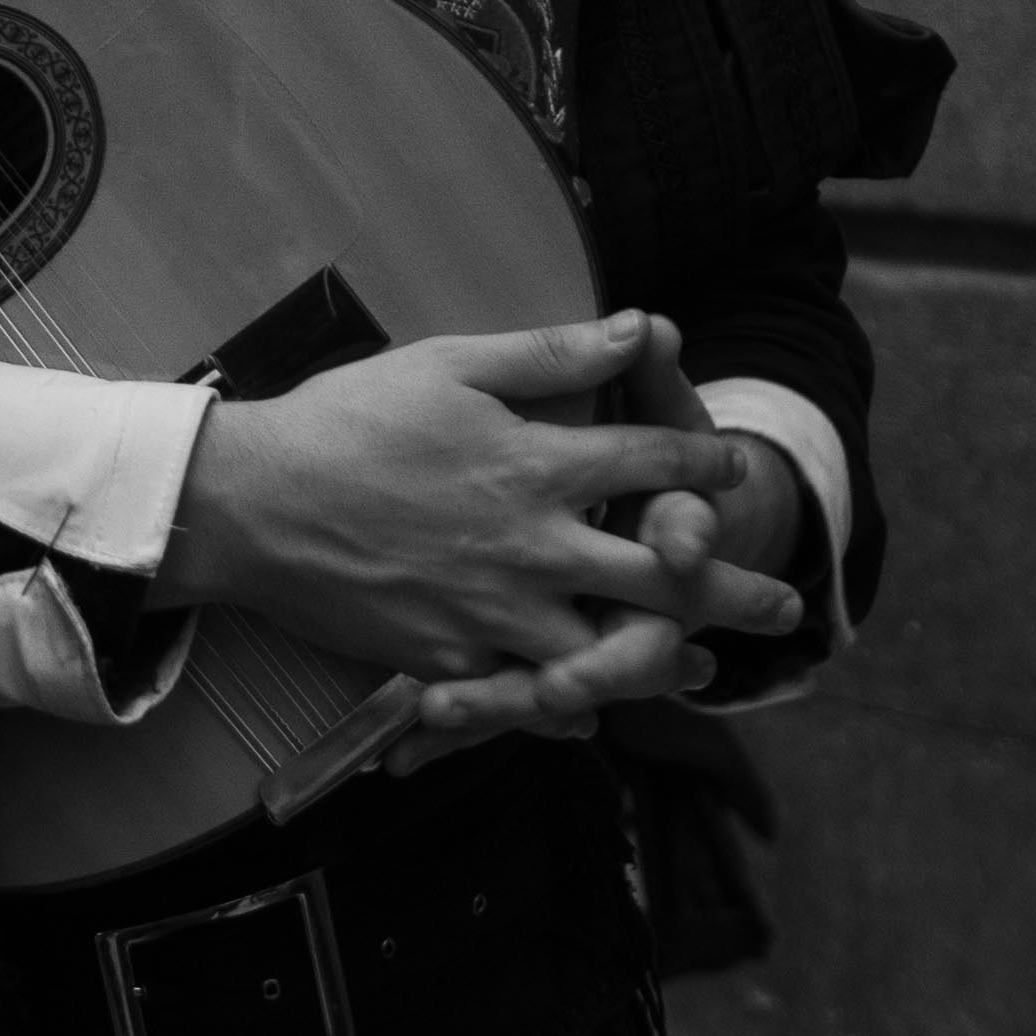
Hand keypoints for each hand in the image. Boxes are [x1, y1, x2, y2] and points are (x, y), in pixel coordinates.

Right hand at [165, 313, 803, 700]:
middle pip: (662, 576)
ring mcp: (495, 614)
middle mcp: (533, 548)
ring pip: (609, 653)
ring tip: (705, 670)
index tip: (737, 464)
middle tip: (785, 604)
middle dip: (732, 588)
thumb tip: (642, 326)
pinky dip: (569, 707)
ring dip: (666, 661)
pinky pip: (529, 697)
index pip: (653, 460)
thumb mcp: (448, 363)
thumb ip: (552, 352)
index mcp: (536, 465)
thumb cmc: (344, 421)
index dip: (706, 458)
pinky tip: (592, 710)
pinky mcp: (451, 659)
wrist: (250, 507)